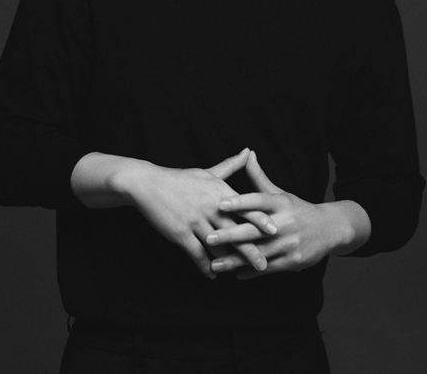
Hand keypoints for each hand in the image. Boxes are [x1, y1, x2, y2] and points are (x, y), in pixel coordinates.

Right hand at [125, 148, 277, 279]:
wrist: (149, 185)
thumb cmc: (181, 179)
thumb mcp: (208, 172)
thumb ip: (231, 165)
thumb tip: (248, 151)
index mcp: (220, 191)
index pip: (245, 207)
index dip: (261, 220)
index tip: (277, 231)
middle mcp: (211, 207)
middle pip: (236, 231)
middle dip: (251, 250)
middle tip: (265, 265)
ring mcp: (196, 221)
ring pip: (218, 246)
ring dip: (229, 262)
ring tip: (240, 274)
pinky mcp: (181, 233)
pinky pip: (197, 254)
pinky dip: (205, 266)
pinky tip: (212, 275)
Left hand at [206, 151, 346, 279]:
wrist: (330, 228)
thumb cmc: (297, 209)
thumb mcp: (280, 193)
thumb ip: (259, 178)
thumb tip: (247, 154)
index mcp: (280, 203)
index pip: (258, 201)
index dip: (239, 202)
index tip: (219, 204)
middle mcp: (285, 222)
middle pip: (254, 230)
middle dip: (230, 235)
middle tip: (208, 238)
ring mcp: (290, 243)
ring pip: (258, 253)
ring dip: (235, 260)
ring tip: (214, 264)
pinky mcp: (294, 261)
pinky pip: (268, 268)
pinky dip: (251, 271)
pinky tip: (235, 273)